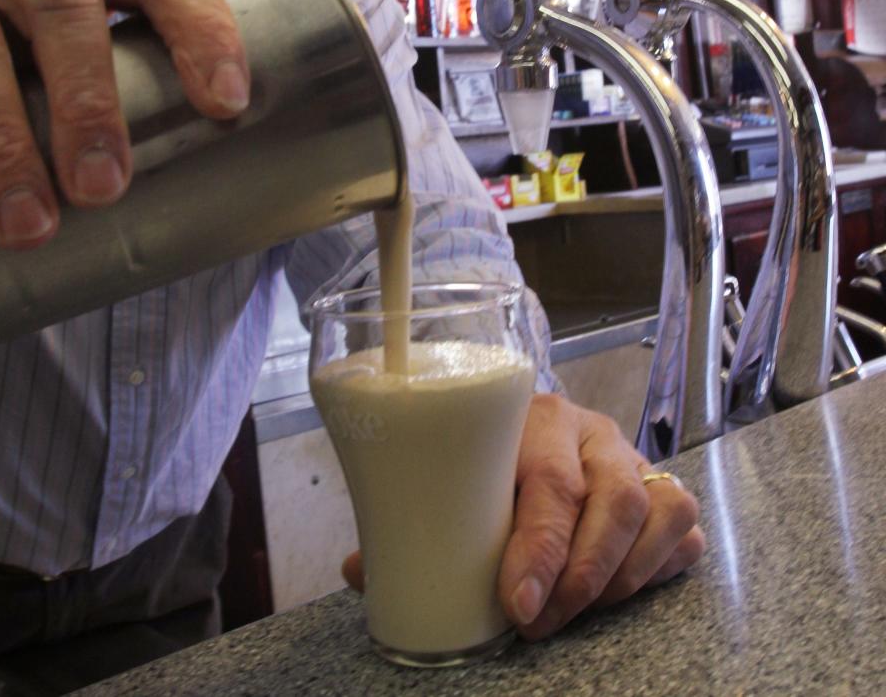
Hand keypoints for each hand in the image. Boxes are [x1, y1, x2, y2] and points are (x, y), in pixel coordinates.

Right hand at [0, 0, 248, 248]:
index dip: (200, 27)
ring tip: (31, 223)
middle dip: (88, 100)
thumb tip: (190, 198)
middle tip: (104, 188)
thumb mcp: (79, 39)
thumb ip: (130, 81)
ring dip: (2, 139)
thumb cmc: (24, 34)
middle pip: (64, 1)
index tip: (228, 102)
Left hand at [341, 394, 704, 639]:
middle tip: (541, 623)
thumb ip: (412, 519)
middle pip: (613, 501)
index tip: (519, 605)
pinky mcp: (664, 486)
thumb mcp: (452, 477)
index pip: (551, 484)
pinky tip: (623, 589)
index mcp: (537, 420)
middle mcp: (593, 433)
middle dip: (580, 576)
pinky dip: (659, 567)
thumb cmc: (487, 459)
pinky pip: (683, 527)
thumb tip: (359, 571)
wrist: (535, 430)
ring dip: (620, 577)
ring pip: (658, 512)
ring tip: (577, 613)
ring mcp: (636, 457)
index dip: (540, 550)